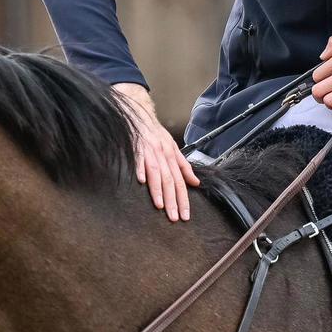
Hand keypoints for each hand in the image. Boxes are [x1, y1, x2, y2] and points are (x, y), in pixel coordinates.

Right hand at [112, 82, 199, 221]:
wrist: (140, 114)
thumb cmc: (155, 133)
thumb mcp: (173, 148)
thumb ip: (184, 166)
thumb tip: (196, 182)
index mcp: (171, 156)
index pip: (180, 182)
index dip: (183, 199)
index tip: (185, 215)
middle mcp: (162, 155)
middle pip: (170, 180)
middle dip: (173, 200)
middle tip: (174, 217)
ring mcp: (148, 151)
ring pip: (156, 173)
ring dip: (158, 190)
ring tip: (160, 206)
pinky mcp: (135, 147)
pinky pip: (138, 158)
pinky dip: (140, 168)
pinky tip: (140, 181)